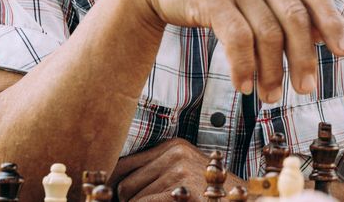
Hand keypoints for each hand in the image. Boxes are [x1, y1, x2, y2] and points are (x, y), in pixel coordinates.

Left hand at [112, 138, 246, 200]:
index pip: (125, 163)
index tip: (108, 196)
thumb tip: (114, 185)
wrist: (235, 198)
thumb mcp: (182, 173)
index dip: (113, 184)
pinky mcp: (180, 188)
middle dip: (127, 201)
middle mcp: (175, 153)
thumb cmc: (206, 193)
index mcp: (174, 146)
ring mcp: (178, 170)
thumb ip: (155, 172)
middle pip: (125, 182)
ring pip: (132, 197)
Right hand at [129, 0, 343, 102]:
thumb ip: (287, 1)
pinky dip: (245, 67)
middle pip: (295, 18)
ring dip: (271, 72)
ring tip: (270, 96)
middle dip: (303, 59)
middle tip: (306, 89)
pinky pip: (238, 39)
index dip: (333, 24)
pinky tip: (244, 85)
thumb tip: (322, 36)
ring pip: (268, 33)